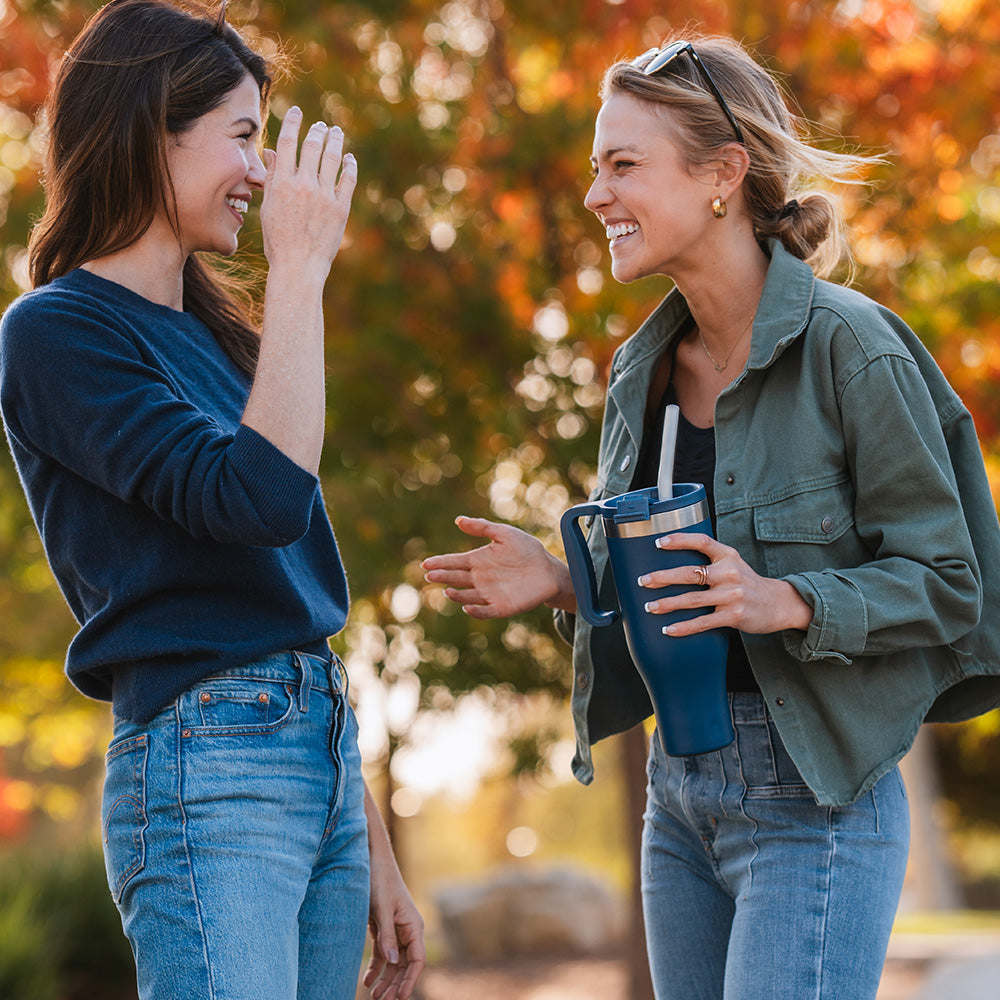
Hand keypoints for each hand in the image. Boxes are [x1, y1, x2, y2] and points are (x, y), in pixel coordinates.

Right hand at [259, 107, 356, 274]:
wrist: (298, 266)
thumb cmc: (278, 241)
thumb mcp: (269, 208)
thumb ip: (272, 178)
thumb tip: (274, 153)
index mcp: (282, 183)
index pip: (288, 142)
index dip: (293, 122)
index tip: (297, 112)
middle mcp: (303, 184)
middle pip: (312, 146)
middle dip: (317, 131)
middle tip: (322, 125)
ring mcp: (324, 195)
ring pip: (332, 158)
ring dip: (335, 141)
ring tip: (336, 132)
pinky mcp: (340, 207)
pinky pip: (347, 179)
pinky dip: (349, 165)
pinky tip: (350, 158)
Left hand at [363, 789, 424, 999]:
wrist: (371, 859)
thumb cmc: (379, 879)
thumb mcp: (381, 907)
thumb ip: (386, 935)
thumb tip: (391, 961)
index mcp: (413, 925)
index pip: (417, 959)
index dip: (410, 980)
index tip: (400, 998)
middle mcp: (408, 929)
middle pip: (405, 964)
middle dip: (395, 984)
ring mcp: (396, 928)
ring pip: (393, 961)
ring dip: (385, 978)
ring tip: (373, 996)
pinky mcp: (384, 926)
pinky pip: (383, 952)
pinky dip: (376, 967)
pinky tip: (367, 980)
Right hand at [422, 515, 575, 616]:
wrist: (549, 570)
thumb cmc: (527, 550)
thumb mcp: (505, 534)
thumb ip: (482, 527)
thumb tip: (458, 520)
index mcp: (478, 560)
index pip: (453, 562)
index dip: (439, 563)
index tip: (425, 564)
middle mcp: (479, 578)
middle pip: (455, 578)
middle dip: (442, 577)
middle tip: (430, 576)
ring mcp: (489, 594)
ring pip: (466, 596)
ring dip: (456, 595)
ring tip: (448, 591)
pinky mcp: (501, 607)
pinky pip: (485, 611)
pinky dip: (475, 611)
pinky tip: (467, 607)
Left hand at [639, 532, 812, 635]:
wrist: (780, 604)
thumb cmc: (749, 583)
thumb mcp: (734, 563)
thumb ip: (712, 560)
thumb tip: (676, 561)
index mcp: (728, 556)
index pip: (701, 542)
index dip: (679, 540)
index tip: (658, 543)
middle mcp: (729, 573)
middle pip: (690, 573)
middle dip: (663, 577)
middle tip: (643, 581)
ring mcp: (732, 595)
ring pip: (692, 599)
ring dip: (667, 604)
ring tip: (650, 606)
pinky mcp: (734, 615)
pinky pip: (703, 622)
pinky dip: (683, 627)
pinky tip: (668, 629)